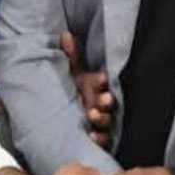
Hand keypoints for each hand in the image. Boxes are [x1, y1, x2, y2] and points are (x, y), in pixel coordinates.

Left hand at [60, 30, 112, 146]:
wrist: (68, 113)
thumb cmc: (74, 89)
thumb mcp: (72, 72)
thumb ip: (70, 55)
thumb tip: (65, 34)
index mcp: (95, 87)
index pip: (101, 83)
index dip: (101, 81)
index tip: (101, 78)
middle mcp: (100, 104)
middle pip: (109, 103)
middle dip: (107, 100)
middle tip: (104, 98)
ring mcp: (101, 120)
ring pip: (107, 120)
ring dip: (102, 118)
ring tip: (92, 114)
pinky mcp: (100, 136)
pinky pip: (104, 140)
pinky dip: (99, 139)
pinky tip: (91, 136)